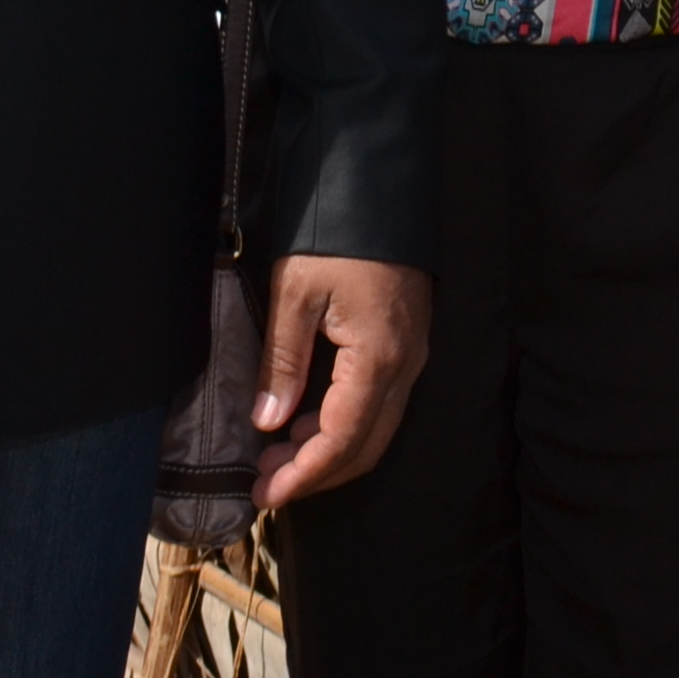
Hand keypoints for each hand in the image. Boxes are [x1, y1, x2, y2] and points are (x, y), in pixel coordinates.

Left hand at [250, 255, 429, 507]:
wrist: (376, 182)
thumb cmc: (333, 233)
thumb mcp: (295, 293)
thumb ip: (284, 362)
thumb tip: (268, 422)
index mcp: (379, 359)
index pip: (343, 441)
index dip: (305, 476)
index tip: (266, 495)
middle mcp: (406, 366)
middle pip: (366, 447)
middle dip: (315, 473)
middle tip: (266, 483)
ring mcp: (412, 356)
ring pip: (375, 429)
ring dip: (328, 451)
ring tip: (275, 457)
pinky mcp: (407, 343)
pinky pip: (379, 404)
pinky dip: (342, 423)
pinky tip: (303, 420)